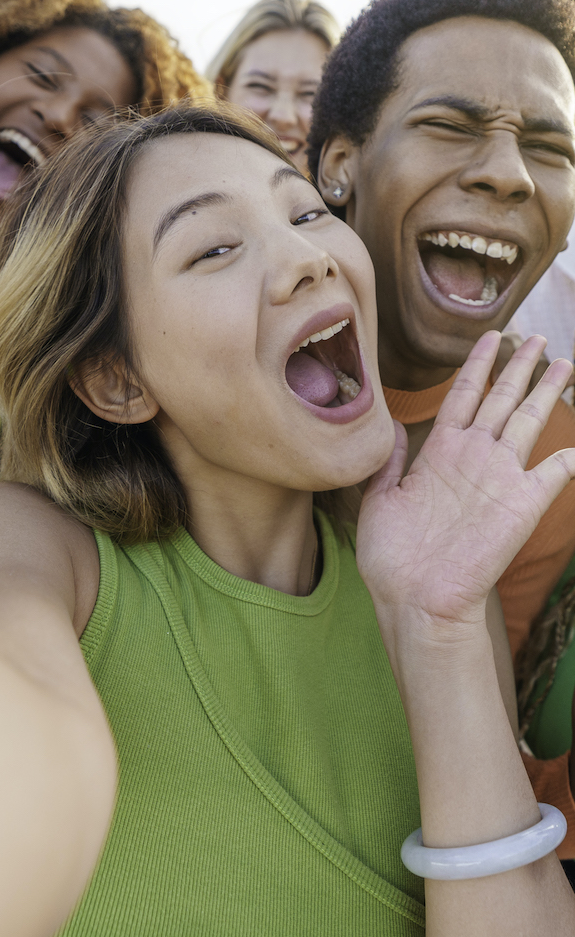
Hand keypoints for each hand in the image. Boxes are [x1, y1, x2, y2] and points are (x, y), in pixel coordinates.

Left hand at [357, 332, 574, 631]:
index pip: (464, 393)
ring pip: (527, 421)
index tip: (492, 336)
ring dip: (546, 392)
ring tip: (564, 364)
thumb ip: (389, 461)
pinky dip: (568, 459)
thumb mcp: (379, 498)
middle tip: (539, 337)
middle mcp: (473, 458)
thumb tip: (392, 426)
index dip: (479, 363)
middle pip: (502, 398)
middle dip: (521, 366)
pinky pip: (553, 475)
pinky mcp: (520, 506)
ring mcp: (499, 480)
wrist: (413, 600)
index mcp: (440, 452)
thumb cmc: (392, 557)